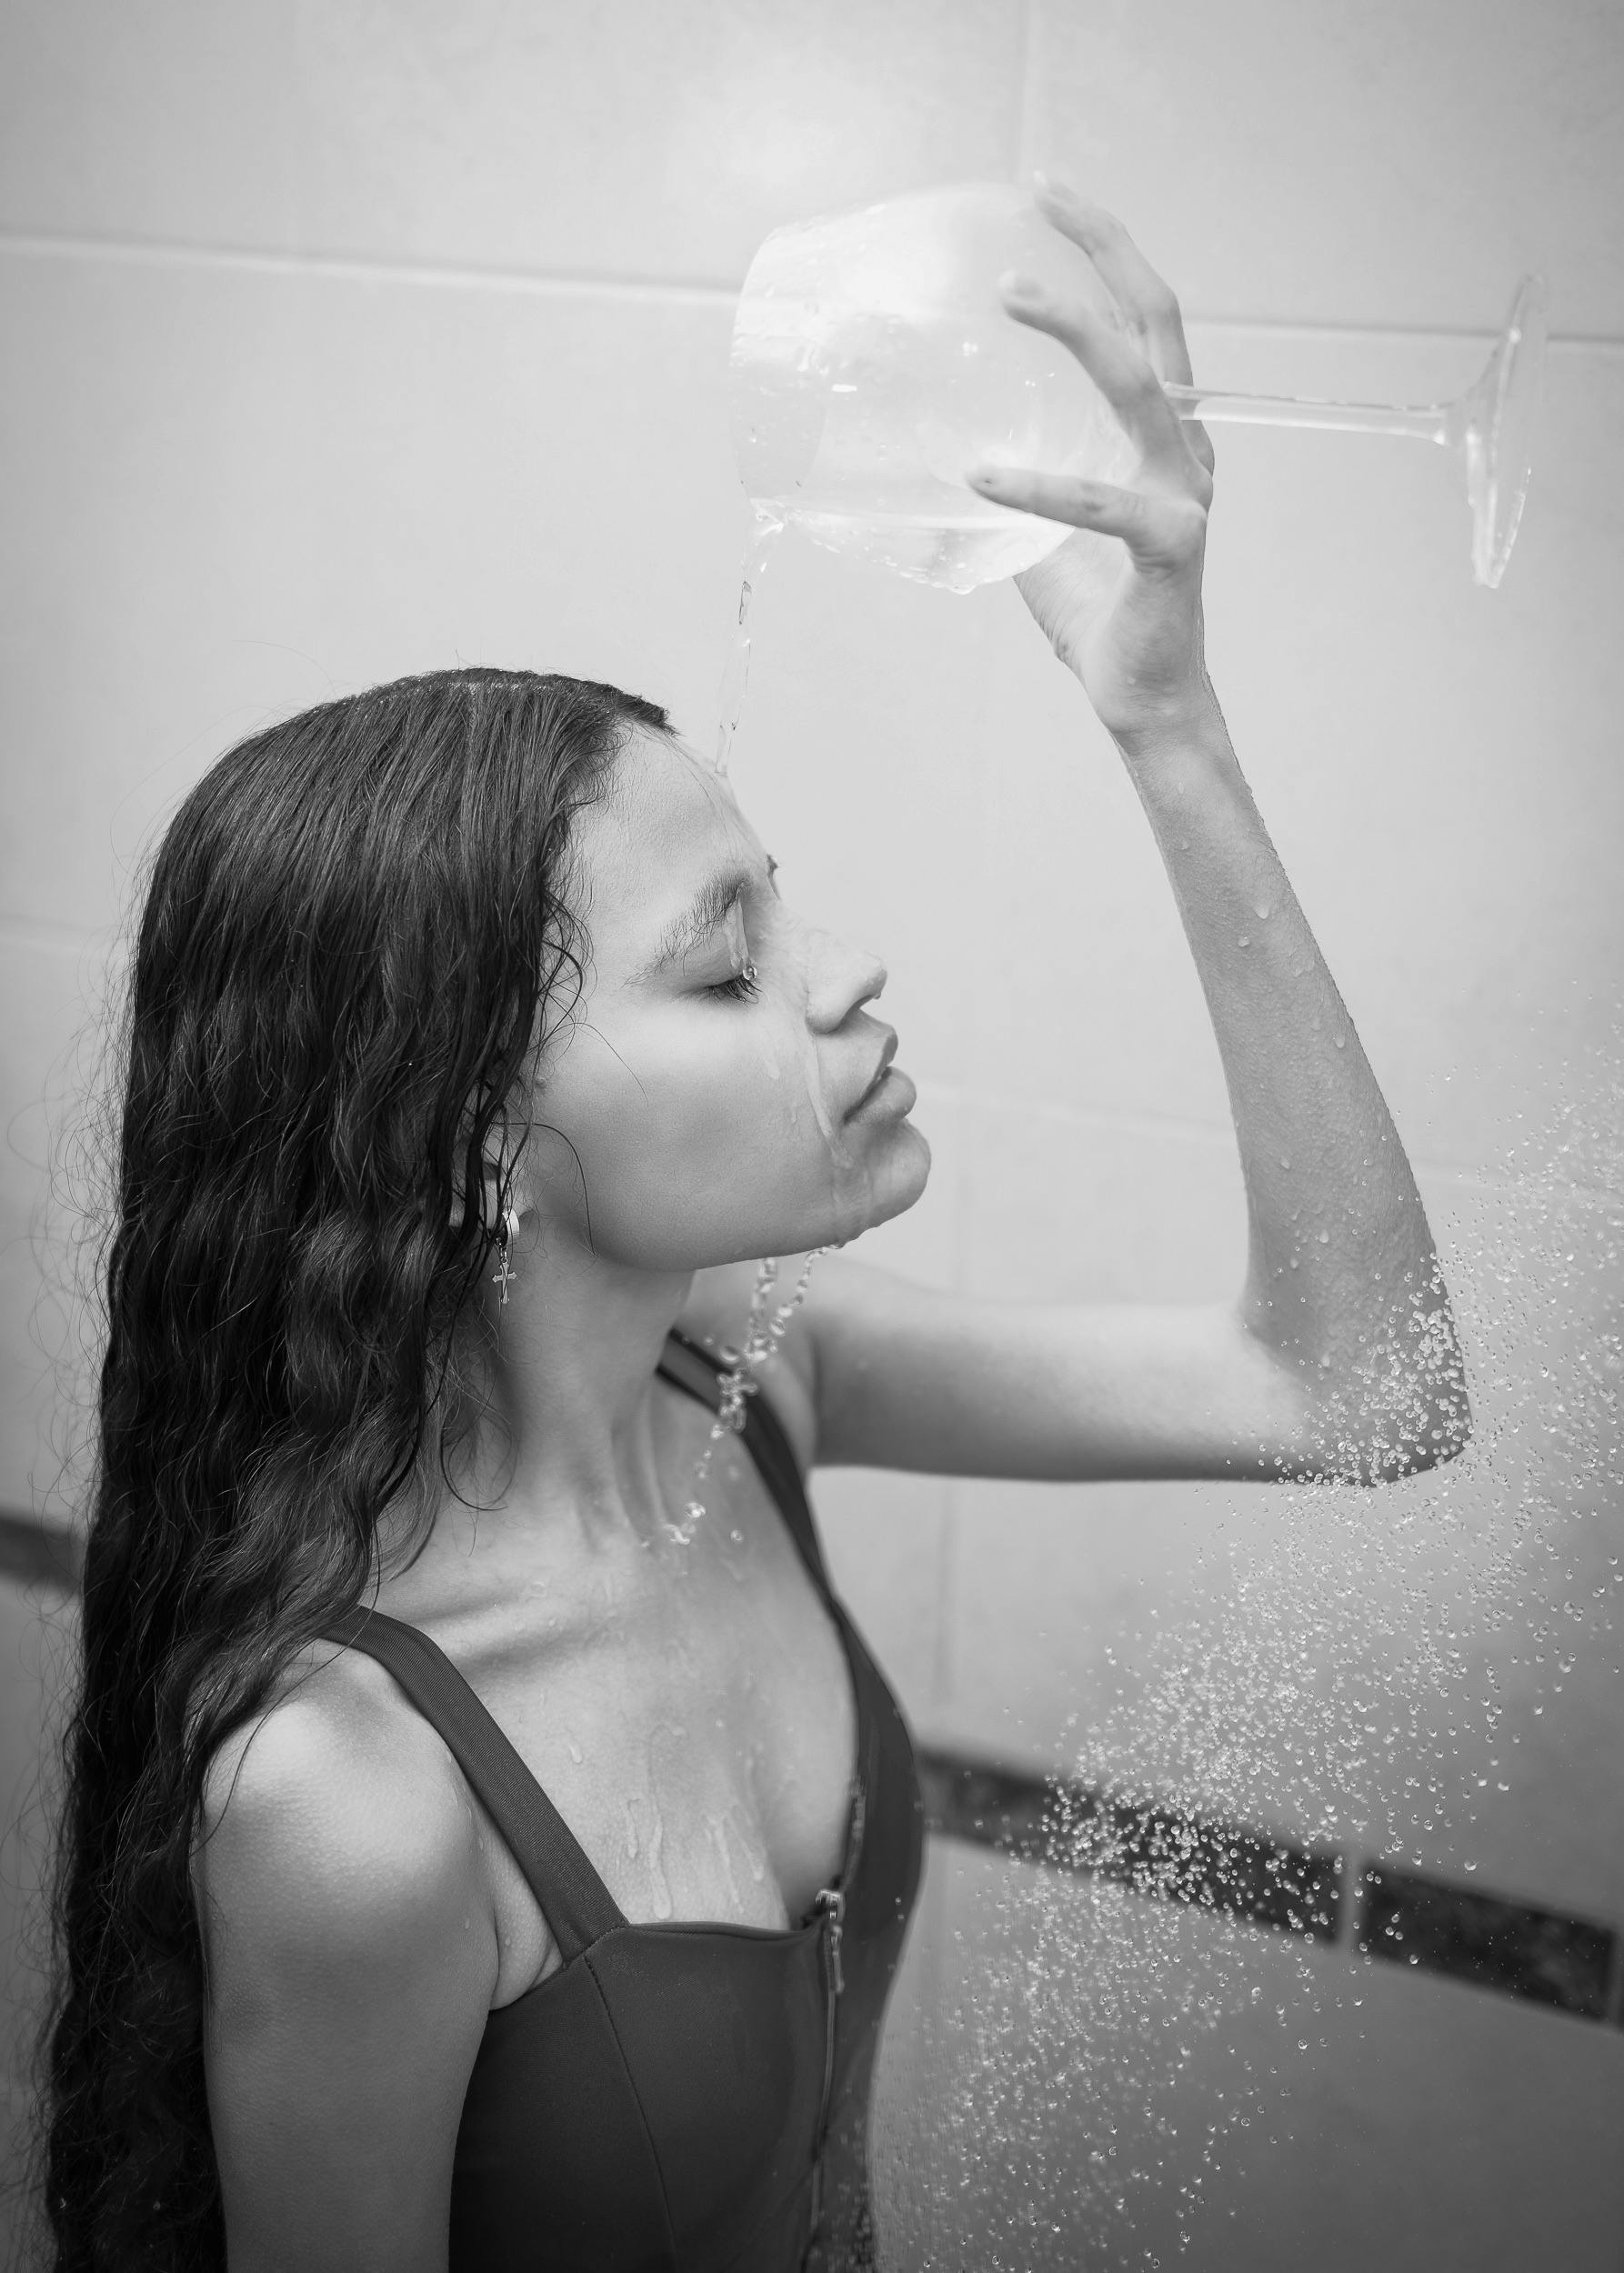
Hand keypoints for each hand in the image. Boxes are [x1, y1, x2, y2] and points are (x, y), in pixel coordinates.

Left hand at [968, 180, 1217, 750]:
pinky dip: (1043, 488)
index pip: (1141, 319)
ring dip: (1078, 332)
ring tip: (1010, 295)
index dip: (1103, 250)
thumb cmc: (1102, 618)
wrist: (1147, 701)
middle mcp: (1182, 449)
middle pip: (1156, 319)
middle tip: (1045, 191)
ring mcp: (1184, 494)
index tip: (1047, 194)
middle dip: (1105, 246)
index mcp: (1160, 436)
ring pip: (1141, 386)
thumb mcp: (1036, 540)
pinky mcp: (1171, 547)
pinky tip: (982, 475)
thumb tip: (925, 467)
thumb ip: (1001, 495)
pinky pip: (1104, 507)